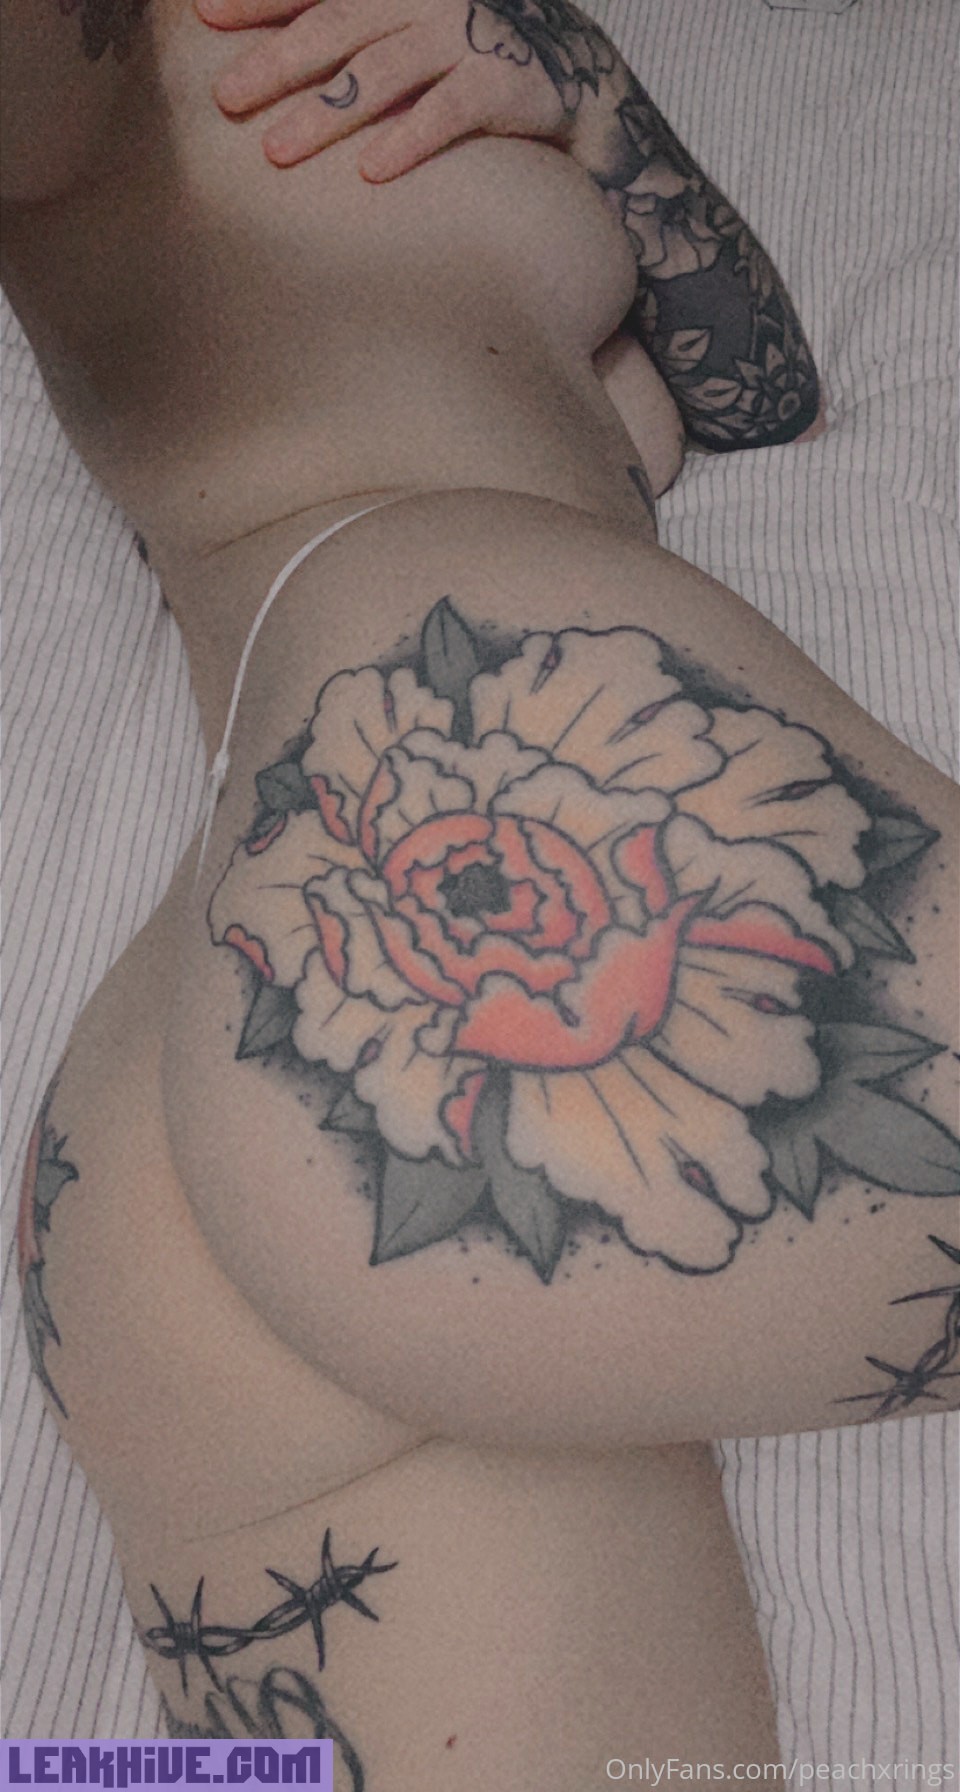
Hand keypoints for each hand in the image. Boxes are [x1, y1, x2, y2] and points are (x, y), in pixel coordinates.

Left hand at [196, 0, 608, 180]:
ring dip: (324, 113)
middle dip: (275, 62)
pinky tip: (370, 170)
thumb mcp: (408, 26)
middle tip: (225, 99)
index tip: (205, 14)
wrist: (571, 77)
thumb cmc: (470, 54)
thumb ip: (353, 27)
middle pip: (336, 26)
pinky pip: (448, 112)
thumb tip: (275, 48)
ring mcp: (466, 37)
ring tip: (276, 150)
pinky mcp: (504, 82)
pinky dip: (408, 139)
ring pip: (381, 73)